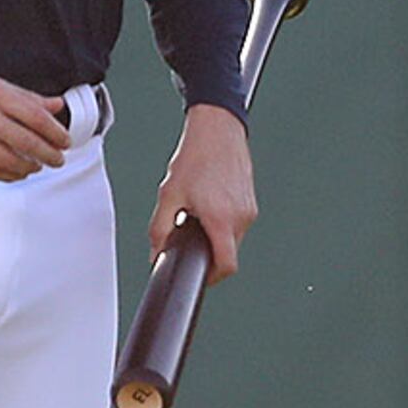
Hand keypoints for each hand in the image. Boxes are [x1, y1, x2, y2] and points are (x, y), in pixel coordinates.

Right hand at [0, 58, 70, 181]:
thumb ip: (23, 95)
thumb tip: (53, 105)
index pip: (35, 116)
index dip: (55, 132)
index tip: (64, 140)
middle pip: (25, 141)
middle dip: (48, 154)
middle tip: (57, 159)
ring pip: (7, 159)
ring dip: (28, 167)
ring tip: (36, 167)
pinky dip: (5, 175)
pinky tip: (14, 173)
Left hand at [147, 104, 254, 282]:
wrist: (217, 130)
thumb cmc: (196, 157)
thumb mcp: (169, 195)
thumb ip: (160, 229)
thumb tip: (157, 252)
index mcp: (221, 219)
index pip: (226, 265)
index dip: (213, 277)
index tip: (201, 277)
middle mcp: (240, 217)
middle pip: (229, 253)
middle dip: (209, 252)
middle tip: (190, 238)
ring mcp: (249, 209)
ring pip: (234, 239)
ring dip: (216, 236)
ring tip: (198, 216)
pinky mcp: (251, 202)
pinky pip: (238, 224)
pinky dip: (224, 223)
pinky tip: (209, 205)